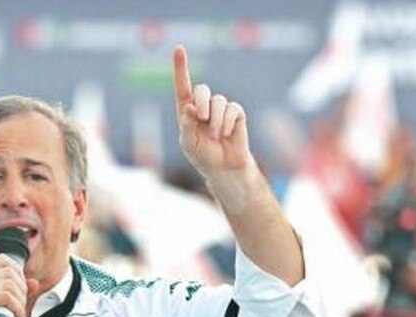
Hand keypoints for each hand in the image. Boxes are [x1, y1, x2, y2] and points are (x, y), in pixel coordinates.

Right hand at [0, 254, 37, 316]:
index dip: (19, 272)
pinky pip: (6, 296)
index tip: (21, 291)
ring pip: (10, 284)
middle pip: (10, 272)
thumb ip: (20, 291)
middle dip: (22, 290)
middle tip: (21, 306)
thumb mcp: (7, 304)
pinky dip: (17, 307)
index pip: (4, 260)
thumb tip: (35, 282)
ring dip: (20, 301)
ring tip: (18, 313)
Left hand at [172, 45, 250, 177]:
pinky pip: (233, 109)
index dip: (181, 67)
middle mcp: (204, 106)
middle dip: (202, 102)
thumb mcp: (189, 144)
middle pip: (202, 90)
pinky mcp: (236, 114)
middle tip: (201, 118)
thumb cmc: (203, 156)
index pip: (183, 86)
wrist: (224, 168)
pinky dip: (228, 122)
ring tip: (216, 136)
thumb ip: (187, 125)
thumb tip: (189, 107)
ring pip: (219, 101)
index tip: (179, 48)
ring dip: (216, 120)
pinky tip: (226, 134)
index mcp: (187, 111)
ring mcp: (221, 109)